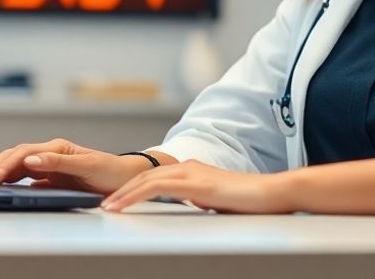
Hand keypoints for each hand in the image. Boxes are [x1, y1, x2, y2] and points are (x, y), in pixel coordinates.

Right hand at [0, 138, 150, 193]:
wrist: (124, 178)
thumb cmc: (109, 170)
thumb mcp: (86, 165)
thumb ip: (58, 163)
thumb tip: (30, 161)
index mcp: (57, 148)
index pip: (24, 153)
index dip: (6, 165)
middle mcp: (51, 154)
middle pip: (16, 156)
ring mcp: (50, 165)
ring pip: (18, 165)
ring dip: (1, 172)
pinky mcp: (52, 177)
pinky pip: (27, 177)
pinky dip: (12, 181)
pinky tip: (3, 188)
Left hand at [100, 159, 293, 213]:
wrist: (271, 193)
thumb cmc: (249, 200)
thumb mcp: (217, 201)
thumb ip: (201, 200)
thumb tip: (193, 206)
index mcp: (193, 170)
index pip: (155, 177)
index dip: (133, 187)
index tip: (117, 199)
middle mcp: (189, 167)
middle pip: (145, 176)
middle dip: (121, 189)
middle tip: (103, 203)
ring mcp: (191, 173)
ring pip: (145, 180)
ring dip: (122, 194)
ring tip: (106, 207)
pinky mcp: (194, 185)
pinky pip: (155, 189)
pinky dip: (134, 197)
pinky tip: (123, 206)